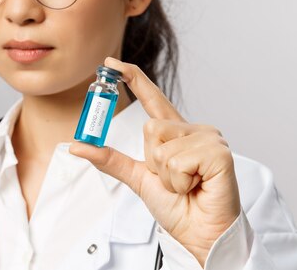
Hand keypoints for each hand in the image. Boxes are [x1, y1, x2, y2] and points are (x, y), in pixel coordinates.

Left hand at [70, 57, 240, 266]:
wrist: (198, 234)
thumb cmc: (176, 207)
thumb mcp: (137, 178)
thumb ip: (110, 159)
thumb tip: (77, 145)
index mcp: (175, 133)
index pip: (152, 98)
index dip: (133, 78)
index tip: (111, 62)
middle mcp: (193, 130)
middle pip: (150, 127)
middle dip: (152, 161)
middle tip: (172, 180)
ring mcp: (208, 138)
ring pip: (161, 144)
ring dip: (166, 174)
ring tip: (186, 184)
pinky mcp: (218, 153)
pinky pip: (178, 160)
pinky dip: (179, 180)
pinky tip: (197, 185)